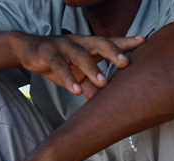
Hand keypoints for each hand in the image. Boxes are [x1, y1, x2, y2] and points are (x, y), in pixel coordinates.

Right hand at [14, 33, 144, 97]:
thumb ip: (93, 87)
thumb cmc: (60, 62)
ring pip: (80, 55)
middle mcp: (80, 42)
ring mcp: (64, 45)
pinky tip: (75, 91)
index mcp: (90, 45)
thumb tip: (108, 106)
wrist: (29, 51)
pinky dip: (68, 78)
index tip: (143, 41)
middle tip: (126, 63)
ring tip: (103, 83)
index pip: (111, 42)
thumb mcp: (79, 75)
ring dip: (92, 69)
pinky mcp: (48, 53)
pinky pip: (59, 66)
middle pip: (99, 43)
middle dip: (113, 52)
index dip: (126, 42)